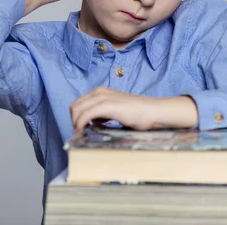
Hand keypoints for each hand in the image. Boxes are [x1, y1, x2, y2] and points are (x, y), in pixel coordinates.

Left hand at [70, 87, 198, 131]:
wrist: (152, 111)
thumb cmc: (137, 114)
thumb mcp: (115, 111)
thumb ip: (102, 115)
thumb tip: (90, 124)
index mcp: (100, 92)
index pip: (78, 104)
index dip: (76, 117)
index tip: (81, 129)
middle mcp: (99, 92)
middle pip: (74, 106)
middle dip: (74, 121)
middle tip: (80, 133)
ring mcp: (102, 97)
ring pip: (77, 110)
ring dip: (76, 123)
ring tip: (83, 134)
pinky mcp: (106, 105)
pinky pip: (85, 115)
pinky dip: (81, 124)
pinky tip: (85, 131)